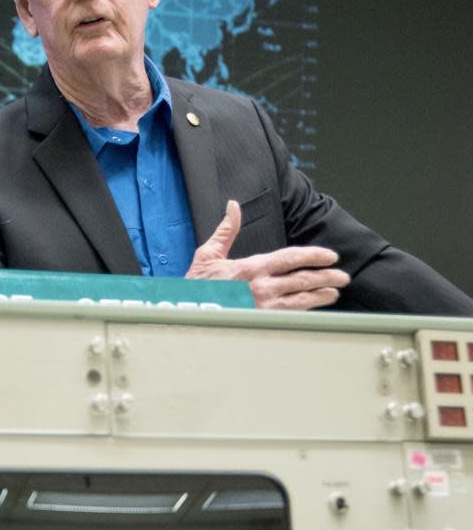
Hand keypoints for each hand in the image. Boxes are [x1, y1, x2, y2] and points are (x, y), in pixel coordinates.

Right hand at [186, 200, 349, 309]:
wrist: (186, 313)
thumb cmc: (197, 285)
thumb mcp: (209, 254)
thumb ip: (226, 230)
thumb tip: (233, 207)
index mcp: (252, 268)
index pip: (291, 259)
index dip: (314, 257)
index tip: (330, 256)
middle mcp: (261, 287)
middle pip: (302, 280)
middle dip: (326, 277)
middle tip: (342, 276)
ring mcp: (263, 307)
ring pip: (301, 300)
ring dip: (321, 295)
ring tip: (335, 291)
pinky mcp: (261, 322)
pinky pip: (290, 316)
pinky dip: (306, 311)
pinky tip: (316, 308)